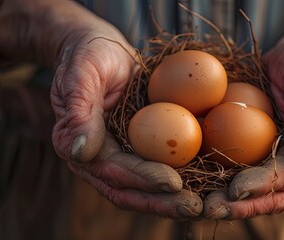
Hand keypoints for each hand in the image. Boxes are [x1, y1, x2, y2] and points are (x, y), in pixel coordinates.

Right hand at [49, 18, 201, 217]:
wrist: (101, 50)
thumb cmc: (89, 55)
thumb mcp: (81, 73)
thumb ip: (79, 111)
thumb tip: (80, 152)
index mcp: (78, 144)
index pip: (113, 171)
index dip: (142, 179)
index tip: (173, 182)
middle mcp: (98, 158)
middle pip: (129, 190)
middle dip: (162, 202)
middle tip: (194, 208)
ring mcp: (119, 155)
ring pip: (144, 188)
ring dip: (172, 200)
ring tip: (203, 206)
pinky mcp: (137, 148)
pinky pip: (157, 168)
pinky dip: (179, 180)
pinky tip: (205, 184)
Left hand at [203, 26, 283, 218]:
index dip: (263, 186)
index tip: (235, 191)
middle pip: (274, 194)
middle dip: (243, 206)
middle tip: (210, 209)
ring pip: (259, 191)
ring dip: (230, 202)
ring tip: (201, 206)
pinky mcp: (265, 152)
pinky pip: (245, 171)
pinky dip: (225, 182)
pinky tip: (200, 185)